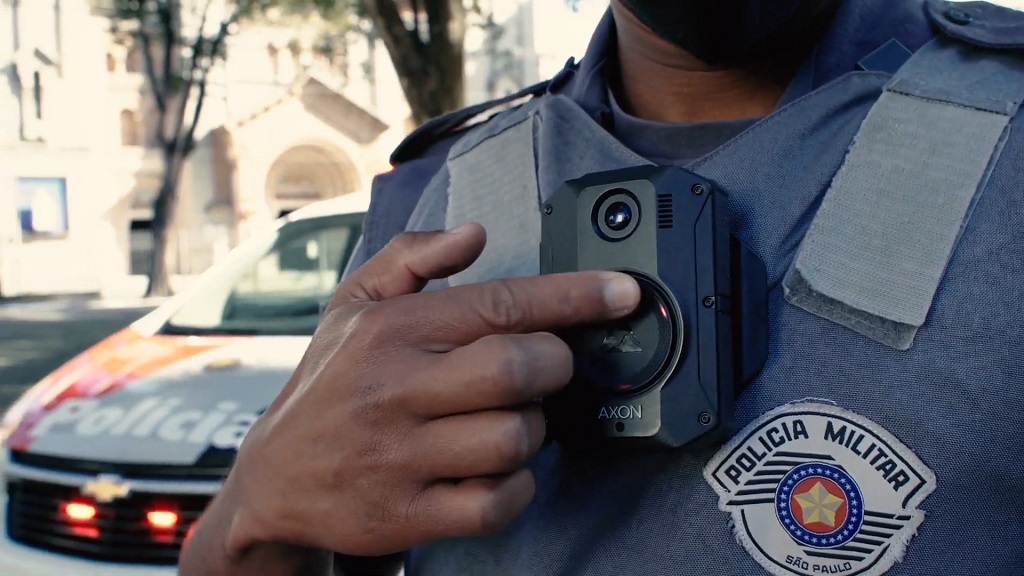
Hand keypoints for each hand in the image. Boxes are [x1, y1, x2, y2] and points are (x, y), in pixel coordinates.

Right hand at [221, 223, 640, 558]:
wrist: (274, 478)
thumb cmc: (330, 384)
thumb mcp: (353, 304)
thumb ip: (411, 258)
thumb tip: (473, 233)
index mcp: (391, 331)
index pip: (500, 304)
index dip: (573, 297)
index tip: (620, 292)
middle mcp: (394, 390)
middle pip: (517, 370)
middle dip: (553, 367)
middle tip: (544, 368)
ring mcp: (399, 457)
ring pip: (513, 438)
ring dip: (532, 430)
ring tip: (508, 420)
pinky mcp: (406, 514)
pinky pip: (495, 503)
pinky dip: (515, 487)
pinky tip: (495, 470)